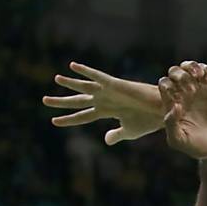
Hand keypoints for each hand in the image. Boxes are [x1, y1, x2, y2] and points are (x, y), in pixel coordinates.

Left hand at [44, 62, 162, 144]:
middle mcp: (104, 100)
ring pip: (84, 88)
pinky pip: (97, 77)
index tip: (54, 121)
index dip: (68, 119)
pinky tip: (73, 66)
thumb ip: (116, 135)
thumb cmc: (148, 121)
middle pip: (78, 101)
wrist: (162, 113)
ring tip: (56, 79)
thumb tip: (106, 140)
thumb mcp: (129, 131)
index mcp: (106, 111)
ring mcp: (108, 92)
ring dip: (70, 84)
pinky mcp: (115, 85)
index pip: (82, 116)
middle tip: (44, 100)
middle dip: (61, 102)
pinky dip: (85, 71)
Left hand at [159, 62, 206, 160]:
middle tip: (191, 90)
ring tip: (199, 76)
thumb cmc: (196, 146)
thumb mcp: (179, 140)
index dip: (170, 87)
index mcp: (170, 104)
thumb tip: (174, 106)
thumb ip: (171, 125)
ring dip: (192, 67)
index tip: (181, 101)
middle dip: (180, 76)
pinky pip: (205, 70)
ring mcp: (196, 89)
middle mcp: (181, 94)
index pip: (164, 85)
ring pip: (188, 67)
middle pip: (174, 72)